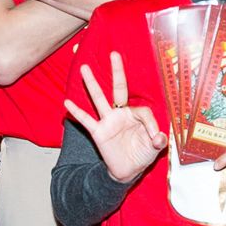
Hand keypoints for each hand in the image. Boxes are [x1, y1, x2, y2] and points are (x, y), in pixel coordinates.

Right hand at [63, 52, 165, 183]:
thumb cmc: (141, 154)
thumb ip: (158, 141)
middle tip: (114, 54)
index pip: (143, 111)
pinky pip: (86, 120)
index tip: (154, 138)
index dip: (150, 124)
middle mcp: (121, 113)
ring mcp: (108, 121)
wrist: (128, 171)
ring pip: (99, 99)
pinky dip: (77, 112)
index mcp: (136, 115)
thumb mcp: (154, 148)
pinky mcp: (98, 132)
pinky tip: (67, 102)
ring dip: (92, 84)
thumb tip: (158, 137)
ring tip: (84, 69)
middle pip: (119, 88)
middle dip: (117, 71)